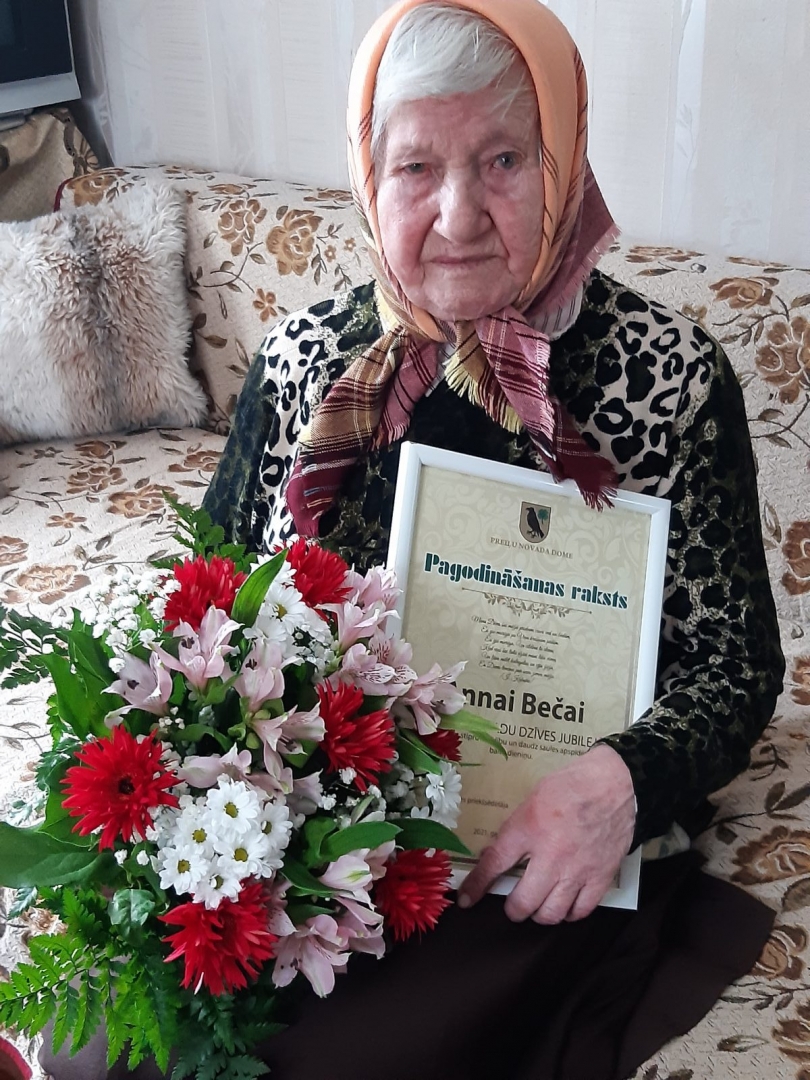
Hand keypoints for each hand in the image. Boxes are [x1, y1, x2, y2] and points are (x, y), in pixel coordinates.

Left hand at [457, 744, 635, 923]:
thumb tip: (498, 853)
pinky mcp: (601, 877)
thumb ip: (516, 828)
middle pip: (523, 902)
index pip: (495, 864)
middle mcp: (551, 855)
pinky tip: (565, 905)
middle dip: (513, 909)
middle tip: (513, 904)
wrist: (616, 783)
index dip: (477, 885)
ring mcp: (578, 870)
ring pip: (550, 913)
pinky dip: (569, 913)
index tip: (466, 899)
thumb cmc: (572, 785)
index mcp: (529, 828)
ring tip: (538, 906)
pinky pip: (580, 911)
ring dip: (539, 914)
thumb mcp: (532, 799)